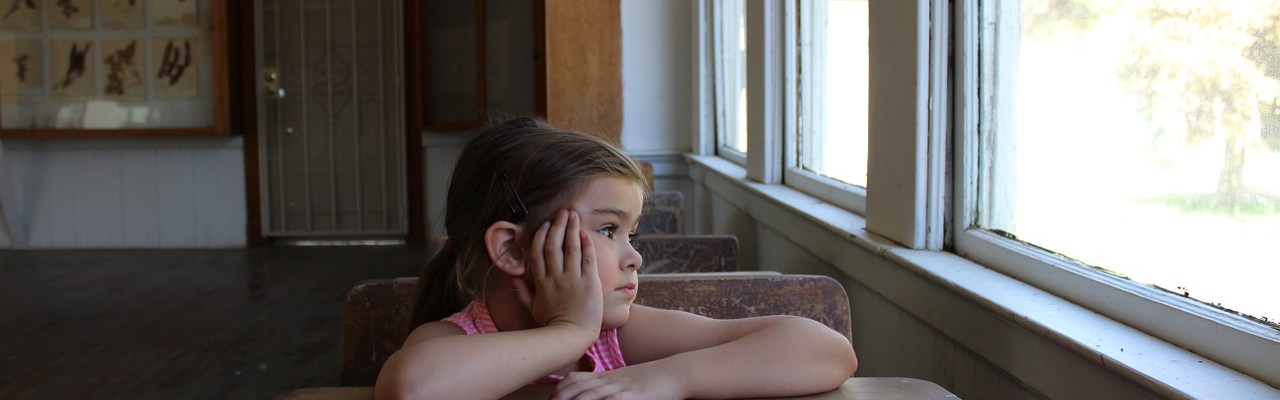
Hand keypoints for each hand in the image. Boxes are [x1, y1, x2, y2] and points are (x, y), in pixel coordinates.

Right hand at [515, 210, 603, 339]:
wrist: (572, 335)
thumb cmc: (552, 324)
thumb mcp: (532, 308)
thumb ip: (522, 291)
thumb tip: (514, 277)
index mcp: (541, 282)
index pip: (537, 253)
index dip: (540, 236)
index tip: (545, 225)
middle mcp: (555, 277)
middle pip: (553, 246)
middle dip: (557, 226)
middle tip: (562, 212)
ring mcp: (572, 279)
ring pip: (570, 248)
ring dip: (572, 229)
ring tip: (574, 215)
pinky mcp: (588, 282)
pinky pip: (587, 259)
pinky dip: (586, 245)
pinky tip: (585, 234)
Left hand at [551, 367, 683, 399]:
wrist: (676, 372)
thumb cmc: (652, 379)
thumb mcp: (626, 380)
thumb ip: (609, 386)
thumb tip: (592, 394)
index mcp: (607, 377)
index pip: (575, 380)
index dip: (558, 390)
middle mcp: (611, 381)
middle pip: (578, 388)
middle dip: (560, 399)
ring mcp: (622, 388)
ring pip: (591, 395)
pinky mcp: (635, 396)